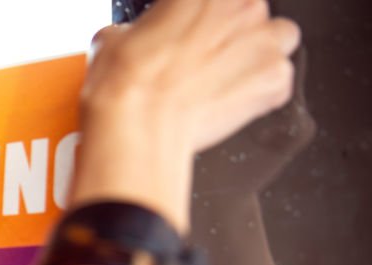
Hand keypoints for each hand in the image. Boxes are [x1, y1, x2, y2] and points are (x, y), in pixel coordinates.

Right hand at [70, 0, 301, 228]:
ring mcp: (264, 40)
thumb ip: (135, 32)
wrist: (138, 126)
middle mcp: (240, 5)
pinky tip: (230, 104)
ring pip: (279, 38)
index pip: (211, 2)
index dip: (199, 17)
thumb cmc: (127, 84)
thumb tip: (130, 40)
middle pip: (250, 10)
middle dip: (232, 33)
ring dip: (258, 55)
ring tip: (226, 79)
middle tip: (202, 59)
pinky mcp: (274, 78)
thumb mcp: (111, 40)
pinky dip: (261, 94)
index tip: (187, 31)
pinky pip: (278, 82)